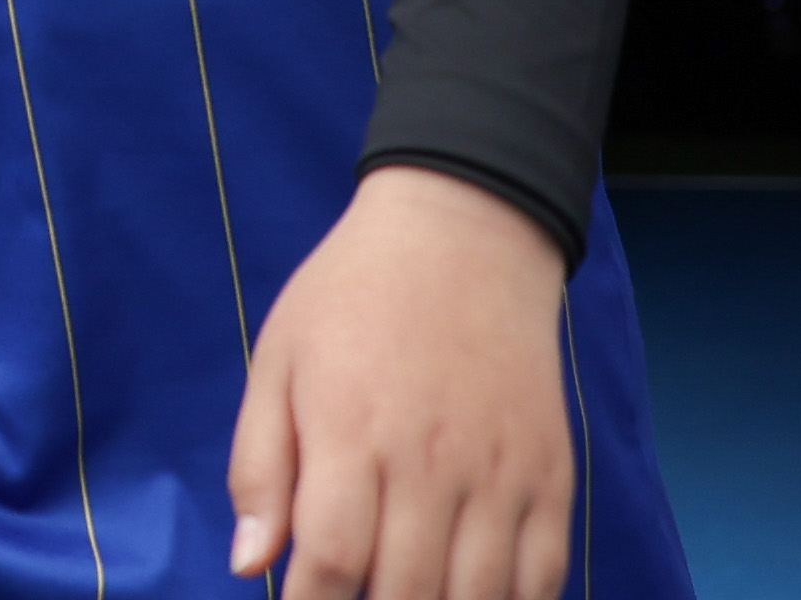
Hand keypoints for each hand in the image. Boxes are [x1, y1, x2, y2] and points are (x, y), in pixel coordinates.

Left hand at [230, 166, 573, 598]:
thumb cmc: (353, 297)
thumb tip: (249, 565)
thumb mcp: (278, 361)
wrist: (465, 236)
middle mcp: (431, 462)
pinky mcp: (551, 475)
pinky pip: (542, 576)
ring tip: (405, 597)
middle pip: (405, 593)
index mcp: (352, 432)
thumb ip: (260, 467)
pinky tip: (472, 597)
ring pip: (477, 599)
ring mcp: (500, 473)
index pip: (332, 561)